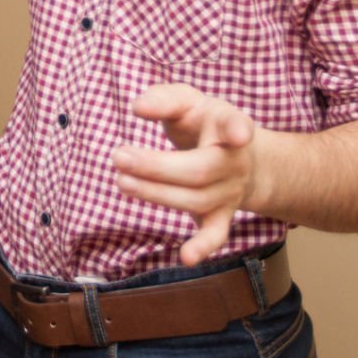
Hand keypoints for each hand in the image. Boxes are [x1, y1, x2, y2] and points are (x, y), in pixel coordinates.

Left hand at [113, 82, 256, 265]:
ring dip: (156, 194)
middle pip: (199, 170)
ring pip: (196, 199)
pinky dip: (203, 247)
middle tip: (119, 156)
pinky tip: (186, 257)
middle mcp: (234, 161)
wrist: (238, 153)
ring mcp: (229, 191)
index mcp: (227, 124)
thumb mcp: (186, 101)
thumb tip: (138, 107)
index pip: (234, 124)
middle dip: (156, 167)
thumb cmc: (202, 122)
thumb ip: (163, 99)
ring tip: (121, 180)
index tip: (239, 133)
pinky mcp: (221, 215)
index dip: (237, 129)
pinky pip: (216, 234)